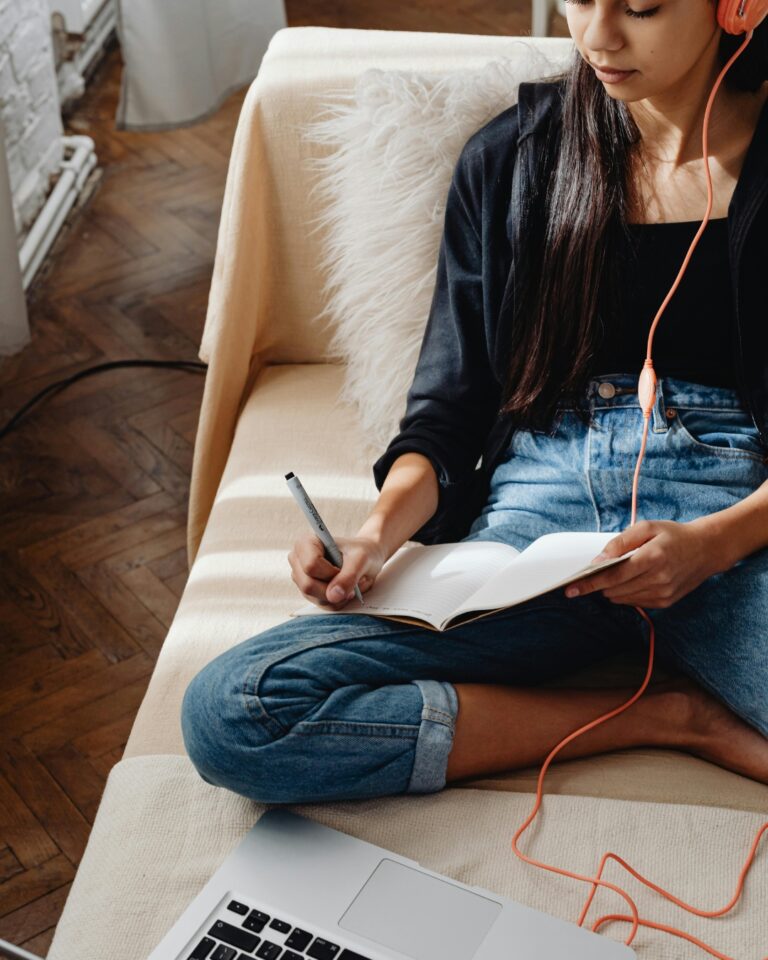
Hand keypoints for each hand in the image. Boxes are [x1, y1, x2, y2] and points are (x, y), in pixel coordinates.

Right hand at [287, 534, 385, 608]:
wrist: (364, 558)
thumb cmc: (361, 551)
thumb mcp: (361, 559)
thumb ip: (348, 576)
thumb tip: (333, 596)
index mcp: (305, 543)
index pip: (310, 565)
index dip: (331, 573)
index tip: (344, 568)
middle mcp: (298, 561)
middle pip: (308, 585)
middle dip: (334, 588)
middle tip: (352, 579)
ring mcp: (301, 578)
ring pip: (316, 598)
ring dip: (340, 595)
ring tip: (352, 582)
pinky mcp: (309, 593)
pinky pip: (324, 605)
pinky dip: (340, 601)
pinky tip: (347, 589)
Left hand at [564, 519, 724, 608]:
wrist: (707, 549)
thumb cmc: (674, 535)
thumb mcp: (646, 527)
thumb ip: (620, 542)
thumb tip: (598, 560)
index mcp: (652, 557)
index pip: (612, 576)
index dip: (589, 583)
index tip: (570, 589)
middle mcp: (658, 579)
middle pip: (614, 589)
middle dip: (598, 585)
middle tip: (587, 577)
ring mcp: (663, 593)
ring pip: (622, 598)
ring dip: (611, 590)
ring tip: (612, 576)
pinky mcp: (666, 602)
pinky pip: (635, 603)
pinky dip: (625, 594)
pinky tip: (629, 582)